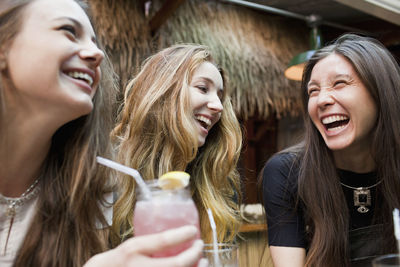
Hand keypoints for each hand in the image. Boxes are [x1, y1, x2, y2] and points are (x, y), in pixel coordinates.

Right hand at [84, 225, 207, 266]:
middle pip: (177, 264)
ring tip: (203, 261)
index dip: (182, 235)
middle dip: (194, 254)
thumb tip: (171, 238)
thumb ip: (143, 246)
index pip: (163, 241)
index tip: (193, 231)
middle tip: (200, 246)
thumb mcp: (123, 250)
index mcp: (132, 252)